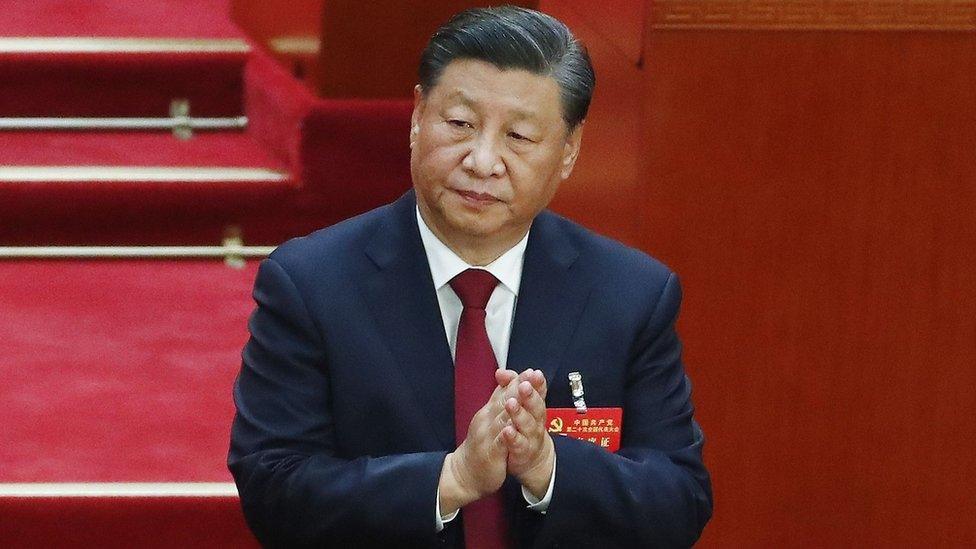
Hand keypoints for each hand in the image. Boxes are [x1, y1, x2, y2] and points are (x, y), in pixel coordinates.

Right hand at [437, 372, 517, 514]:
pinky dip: (506, 435)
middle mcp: (487, 420)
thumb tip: (507, 382)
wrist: (464, 473)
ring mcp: (487, 436)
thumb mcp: (489, 420)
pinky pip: (499, 442)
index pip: (504, 392)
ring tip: (523, 395)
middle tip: (530, 376)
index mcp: (489, 412)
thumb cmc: (481, 446)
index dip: (518, 381)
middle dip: (518, 388)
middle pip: (504, 400)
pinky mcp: (490, 453)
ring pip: (502, 418)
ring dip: (512, 406)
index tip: (532, 370)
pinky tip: (512, 429)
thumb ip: (498, 401)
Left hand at [501, 369, 553, 499]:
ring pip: (527, 424)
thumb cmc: (525, 427)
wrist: (532, 457)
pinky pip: (518, 444)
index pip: (538, 391)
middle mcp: (536, 420)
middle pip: (536, 406)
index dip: (537, 383)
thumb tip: (501, 371)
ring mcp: (530, 436)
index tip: (534, 373)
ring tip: (512, 404)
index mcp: (534, 406)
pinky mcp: (522, 451)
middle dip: (530, 395)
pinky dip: (513, 438)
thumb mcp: (521, 405)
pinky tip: (507, 431)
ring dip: (520, 414)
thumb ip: (511, 386)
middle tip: (524, 386)